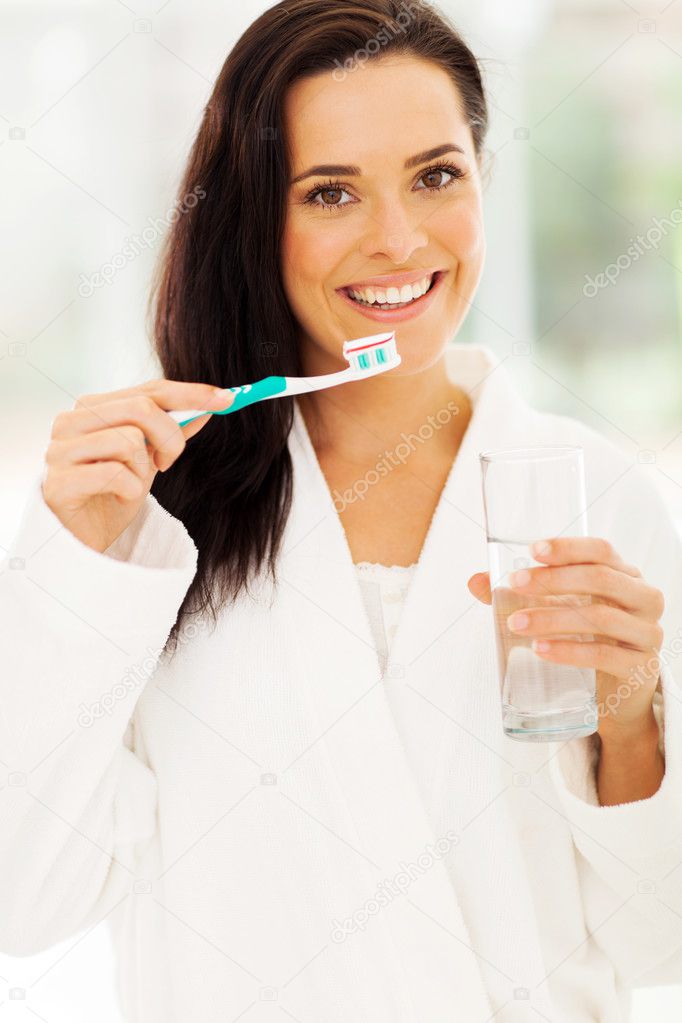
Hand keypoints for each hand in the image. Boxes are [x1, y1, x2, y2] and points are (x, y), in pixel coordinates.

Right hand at [42, 379, 234, 553]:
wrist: (80, 541)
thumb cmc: (111, 497)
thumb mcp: (148, 461)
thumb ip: (170, 432)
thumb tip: (208, 408)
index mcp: (92, 408)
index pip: (148, 390)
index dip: (191, 394)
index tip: (228, 399)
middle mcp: (70, 421)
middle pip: (141, 408)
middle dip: (171, 438)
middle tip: (168, 463)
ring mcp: (60, 451)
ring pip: (129, 441)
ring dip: (143, 470)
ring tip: (131, 484)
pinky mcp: (58, 482)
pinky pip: (115, 474)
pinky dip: (129, 490)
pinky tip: (118, 498)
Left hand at [468, 537, 664, 739]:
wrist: (618, 693)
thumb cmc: (588, 638)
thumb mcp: (560, 608)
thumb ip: (521, 593)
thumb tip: (475, 581)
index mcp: (625, 575)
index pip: (601, 551)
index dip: (568, 548)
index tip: (533, 550)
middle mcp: (642, 598)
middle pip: (601, 578)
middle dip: (553, 580)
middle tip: (515, 584)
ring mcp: (646, 633)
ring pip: (601, 617)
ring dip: (553, 618)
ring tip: (516, 624)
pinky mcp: (640, 668)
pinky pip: (604, 655)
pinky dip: (569, 652)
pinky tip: (541, 650)